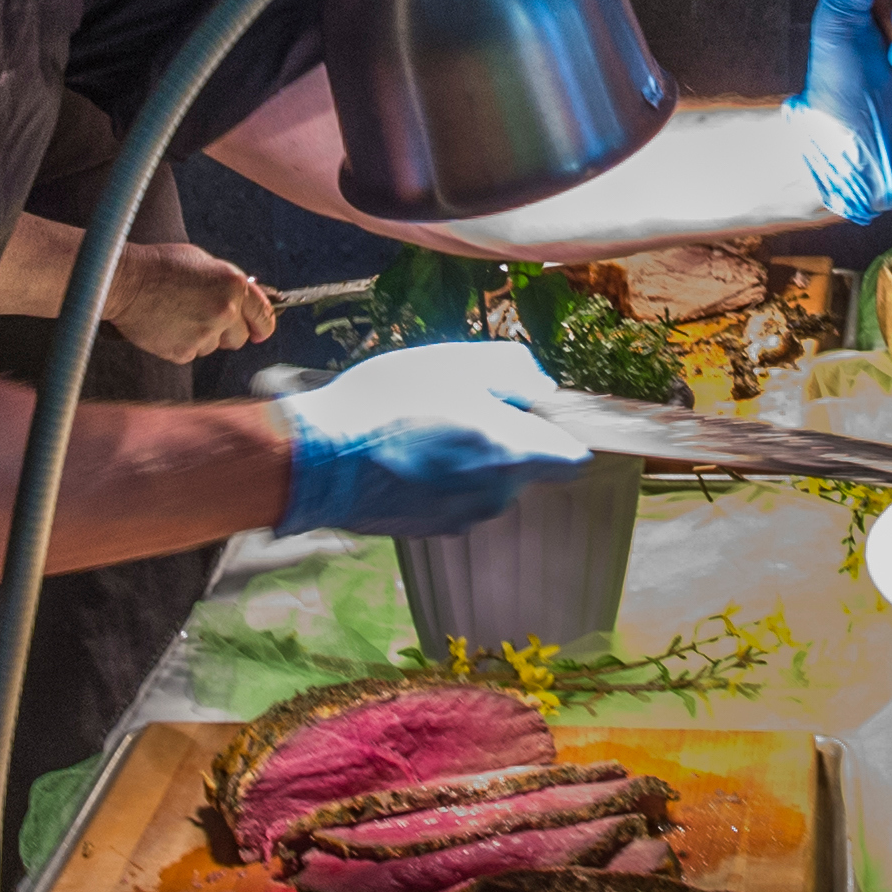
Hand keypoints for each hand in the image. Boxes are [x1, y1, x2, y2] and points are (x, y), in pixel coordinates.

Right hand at [103, 240, 274, 362]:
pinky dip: (182, 343)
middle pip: (240, 337)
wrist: (125, 280)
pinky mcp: (183, 351)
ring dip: (202, 336)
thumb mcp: (203, 262)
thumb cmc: (160, 266)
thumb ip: (227, 283)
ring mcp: (204, 333)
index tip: (260, 332)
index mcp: (233, 284)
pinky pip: (192, 353)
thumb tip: (244, 300)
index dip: (263, 326)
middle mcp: (225, 310)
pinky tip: (168, 324)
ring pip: (214, 346)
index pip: (264, 315)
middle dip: (227, 331)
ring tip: (178, 315)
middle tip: (205, 318)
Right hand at [274, 338, 588, 538]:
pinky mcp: (427, 529)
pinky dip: (438, 479)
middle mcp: (496, 498)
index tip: (528, 409)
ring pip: (485, 483)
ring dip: (469, 459)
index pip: (573, 460)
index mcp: (514, 457)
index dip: (557, 430)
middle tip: (459, 406)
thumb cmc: (389, 403)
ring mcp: (460, 519)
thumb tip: (541, 388)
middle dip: (505, 439)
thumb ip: (516, 370)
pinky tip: (403, 453)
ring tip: (423, 427)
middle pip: (524, 468)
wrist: (319, 458)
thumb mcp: (458, 362)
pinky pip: (451, 499)